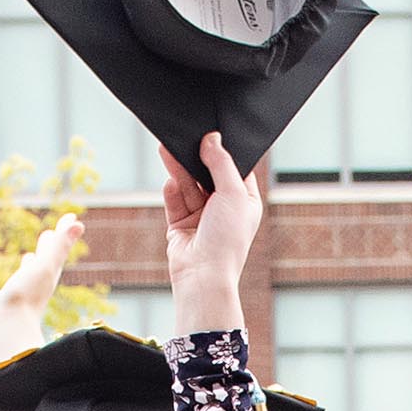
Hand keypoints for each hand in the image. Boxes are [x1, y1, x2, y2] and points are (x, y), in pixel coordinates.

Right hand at [0, 210, 87, 364]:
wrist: (8, 330)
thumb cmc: (26, 296)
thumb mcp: (44, 266)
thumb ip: (59, 246)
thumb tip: (78, 223)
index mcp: (47, 275)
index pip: (57, 248)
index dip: (63, 233)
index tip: (71, 218)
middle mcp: (36, 286)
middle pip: (44, 262)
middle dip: (47, 248)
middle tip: (49, 235)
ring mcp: (20, 298)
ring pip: (25, 279)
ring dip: (27, 267)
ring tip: (27, 258)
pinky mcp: (3, 310)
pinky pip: (0, 299)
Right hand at [164, 135, 265, 338]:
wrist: (203, 276)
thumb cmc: (227, 240)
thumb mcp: (232, 193)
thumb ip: (221, 163)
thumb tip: (212, 139)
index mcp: (244, 202)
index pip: (234, 169)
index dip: (223, 153)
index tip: (211, 134)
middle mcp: (224, 209)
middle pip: (207, 175)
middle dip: (195, 159)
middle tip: (183, 138)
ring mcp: (201, 217)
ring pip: (188, 185)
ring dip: (179, 170)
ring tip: (167, 149)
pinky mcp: (181, 224)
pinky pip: (174, 201)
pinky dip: (172, 191)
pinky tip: (169, 182)